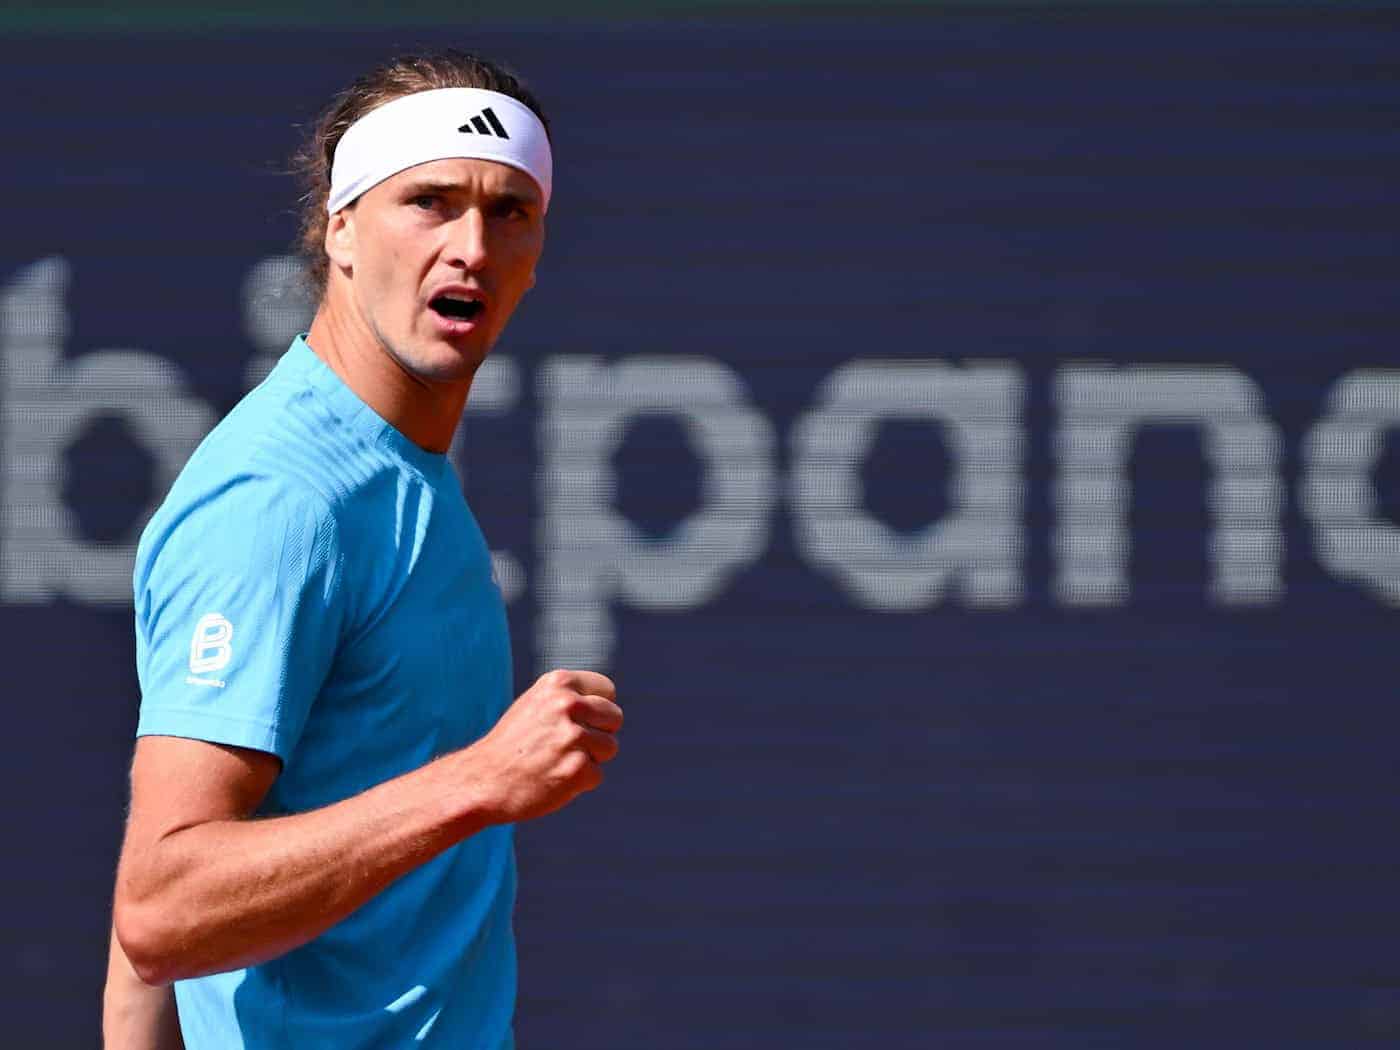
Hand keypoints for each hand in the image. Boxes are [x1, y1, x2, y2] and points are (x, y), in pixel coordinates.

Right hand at [469, 669, 621, 823]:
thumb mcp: (536, 704)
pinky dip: (580, 782)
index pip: (607, 690)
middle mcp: (567, 705)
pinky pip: (597, 775)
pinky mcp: (577, 769)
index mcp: (558, 683)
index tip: (578, 722)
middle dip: (600, 733)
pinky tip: (553, 778)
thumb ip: (570, 698)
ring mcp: (573, 737)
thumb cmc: (512, 743)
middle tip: (569, 746)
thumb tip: (608, 704)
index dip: (597, 710)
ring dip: (590, 759)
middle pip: (615, 717)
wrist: (482, 780)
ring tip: (557, 761)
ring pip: (610, 747)